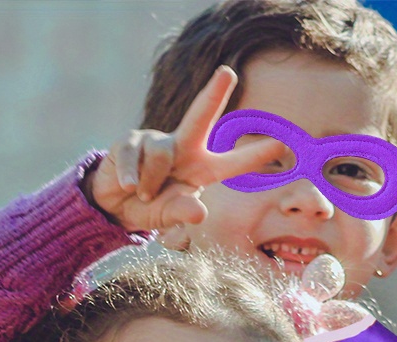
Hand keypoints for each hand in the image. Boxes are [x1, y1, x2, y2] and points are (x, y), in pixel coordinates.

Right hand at [84, 66, 284, 231]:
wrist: (115, 205)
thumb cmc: (151, 207)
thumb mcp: (168, 215)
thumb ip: (182, 213)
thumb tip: (198, 212)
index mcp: (201, 168)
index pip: (232, 163)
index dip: (255, 155)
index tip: (282, 145)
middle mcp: (183, 148)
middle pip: (200, 117)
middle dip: (213, 93)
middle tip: (228, 71)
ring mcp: (156, 140)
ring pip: (162, 154)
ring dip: (152, 182)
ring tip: (143, 194)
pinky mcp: (131, 140)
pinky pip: (135, 157)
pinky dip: (131, 177)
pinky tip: (128, 186)